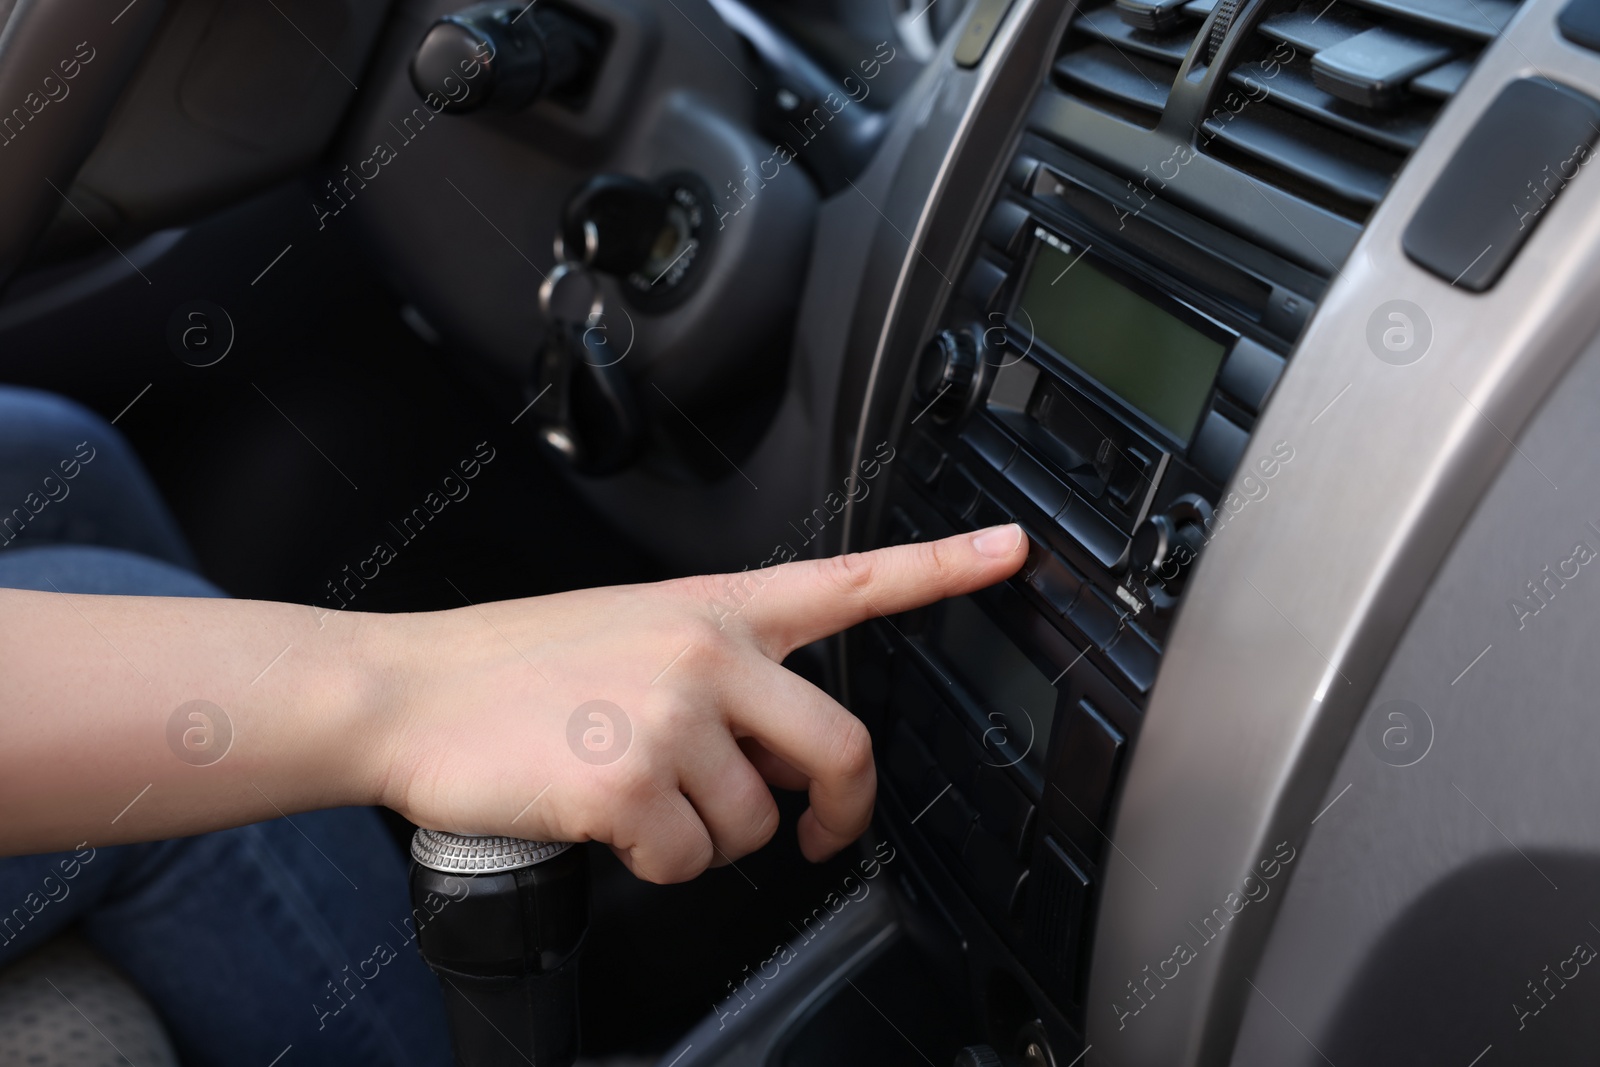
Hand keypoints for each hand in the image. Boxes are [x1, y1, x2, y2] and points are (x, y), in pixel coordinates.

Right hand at [372, 524, 1026, 882]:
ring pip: (754, 825)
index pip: (852, 580)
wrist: (409, 692)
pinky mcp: (631, 781)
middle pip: (839, 749)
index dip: (944, 568)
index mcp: (715, 606)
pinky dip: (657, 864)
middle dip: (837, 813)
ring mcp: (672, 715)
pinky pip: (689, 862)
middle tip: (817, 835)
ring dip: (709, 839)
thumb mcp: (631, 629)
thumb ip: (721, 670)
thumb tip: (779, 759)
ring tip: (639, 800)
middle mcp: (707, 652)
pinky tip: (605, 822)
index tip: (1013, 551)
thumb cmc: (511, 668)